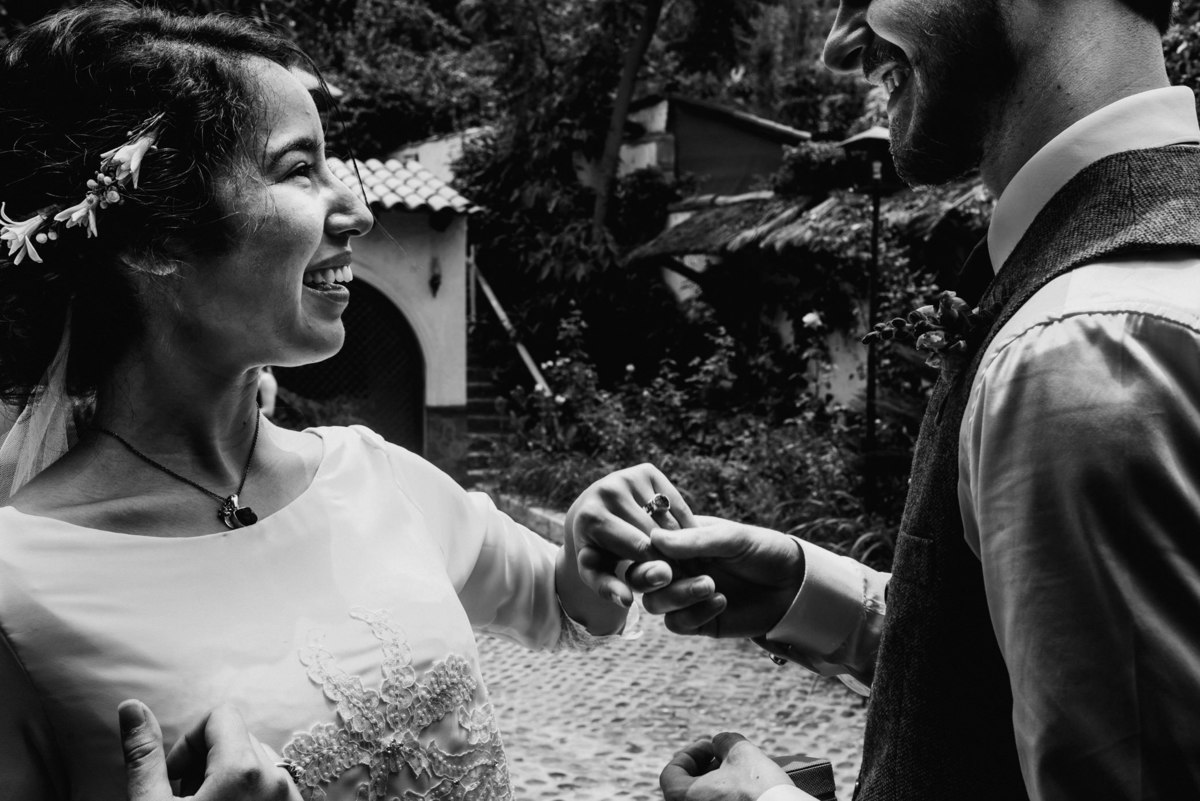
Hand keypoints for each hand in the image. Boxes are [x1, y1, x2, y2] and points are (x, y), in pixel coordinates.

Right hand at [120, 699, 301, 800]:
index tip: (173, 777)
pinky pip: (275, 783)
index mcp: (244, 770)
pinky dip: (250, 793)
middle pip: (238, 738)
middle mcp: (278, 778)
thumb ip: (144, 755)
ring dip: (227, 778)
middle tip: (184, 798)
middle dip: (206, 761)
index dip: (189, 742)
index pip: (219, 715)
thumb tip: (131, 707)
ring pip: (257, 762)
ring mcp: (291, 797)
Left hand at [565, 463, 712, 607]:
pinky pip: (676, 502)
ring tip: (691, 562)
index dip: (663, 568)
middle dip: (674, 555)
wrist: (591, 514)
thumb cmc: (596, 551)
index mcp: (593, 516)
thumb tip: (627, 601)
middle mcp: (609, 490)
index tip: (676, 584)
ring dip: (685, 541)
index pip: (641, 548)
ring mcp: (628, 476)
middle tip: (688, 574)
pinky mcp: (646, 470)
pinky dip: (686, 524)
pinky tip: (691, 542)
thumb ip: (609, 589)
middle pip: (657, 531)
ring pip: (670, 517)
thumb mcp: (597, 573)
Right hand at [643, 518, 803, 637]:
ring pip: (655, 603)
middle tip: (665, 574)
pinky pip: (678, 624)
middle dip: (647, 576)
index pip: (646, 544)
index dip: (643, 549)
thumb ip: (694, 541)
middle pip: (640, 576)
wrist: (796, 585)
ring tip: (710, 585)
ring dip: (677, 595)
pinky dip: (694, 614)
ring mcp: (686, 595)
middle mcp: (678, 568)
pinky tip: (721, 601)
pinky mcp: (700, 621)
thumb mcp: (732, 538)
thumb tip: (653, 538)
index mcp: (681, 540)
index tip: (653, 550)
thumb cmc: (765, 550)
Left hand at [660, 732, 804, 800]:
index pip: (671, 774)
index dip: (690, 754)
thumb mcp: (740, 751)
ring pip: (702, 799)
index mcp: (683, 797)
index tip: (710, 746)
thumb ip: (723, 741)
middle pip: (686, 788)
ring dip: (714, 783)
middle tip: (724, 757)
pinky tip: (743, 789)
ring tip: (736, 772)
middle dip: (704, 767)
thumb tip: (718, 743)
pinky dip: (722, 797)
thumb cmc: (758, 786)